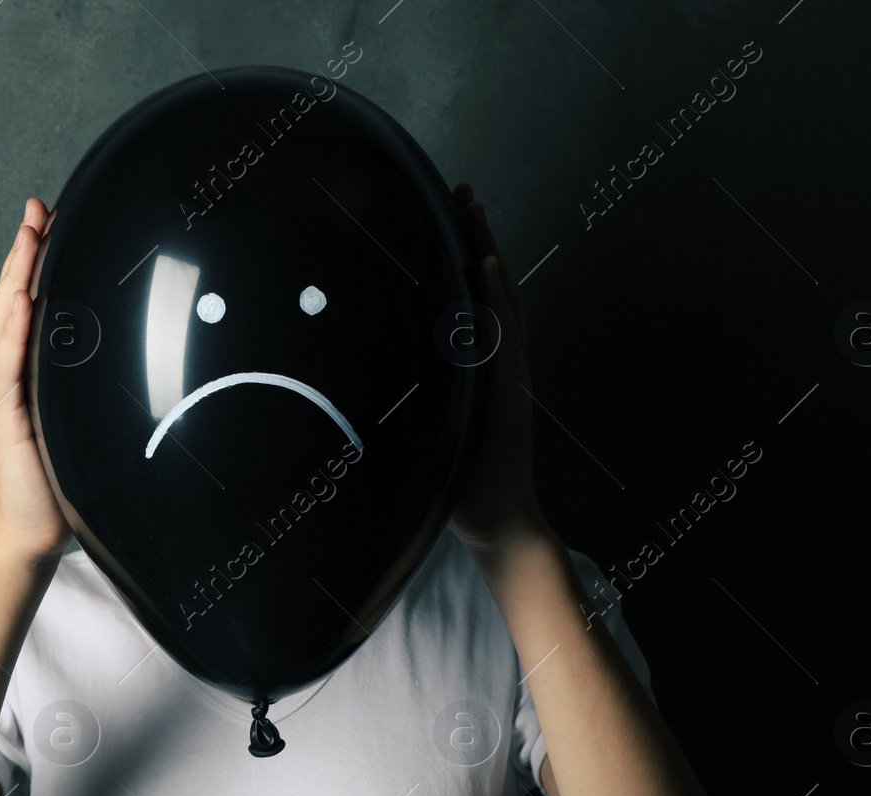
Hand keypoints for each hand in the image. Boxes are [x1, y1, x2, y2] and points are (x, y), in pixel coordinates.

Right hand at [0, 197, 71, 560]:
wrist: (35, 532)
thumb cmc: (66, 480)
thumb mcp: (92, 421)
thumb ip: (104, 387)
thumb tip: (148, 357)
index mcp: (35, 371)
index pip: (34, 303)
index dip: (40, 261)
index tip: (54, 219)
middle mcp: (15, 374)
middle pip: (14, 300)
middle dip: (25, 251)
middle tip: (37, 208)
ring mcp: (7, 393)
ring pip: (5, 323)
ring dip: (15, 277)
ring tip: (26, 236)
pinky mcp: (7, 417)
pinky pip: (8, 367)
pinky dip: (12, 332)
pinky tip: (20, 301)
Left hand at [445, 183, 549, 554]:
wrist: (499, 527)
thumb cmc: (459, 489)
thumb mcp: (428, 434)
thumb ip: (411, 404)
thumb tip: (362, 386)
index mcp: (479, 374)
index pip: (471, 305)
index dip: (461, 261)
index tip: (445, 217)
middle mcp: (497, 367)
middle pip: (489, 290)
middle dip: (476, 239)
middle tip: (462, 192)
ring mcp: (506, 377)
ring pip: (499, 303)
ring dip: (486, 254)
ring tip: (473, 211)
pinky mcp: (507, 393)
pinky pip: (502, 337)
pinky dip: (495, 301)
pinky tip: (486, 267)